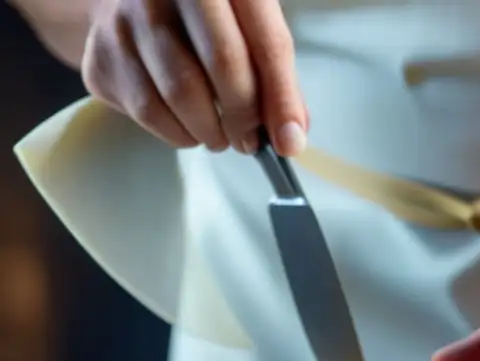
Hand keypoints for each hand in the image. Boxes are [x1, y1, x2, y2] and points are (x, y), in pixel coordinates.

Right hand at [82, 0, 307, 154]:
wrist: (131, 2)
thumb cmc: (206, 21)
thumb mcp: (250, 30)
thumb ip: (277, 79)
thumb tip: (291, 138)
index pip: (265, 41)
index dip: (281, 98)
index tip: (288, 141)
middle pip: (222, 64)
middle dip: (244, 116)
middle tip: (250, 141)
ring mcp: (126, 16)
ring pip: (181, 94)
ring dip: (210, 131)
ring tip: (220, 134)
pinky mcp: (101, 52)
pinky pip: (148, 111)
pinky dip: (177, 133)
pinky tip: (187, 126)